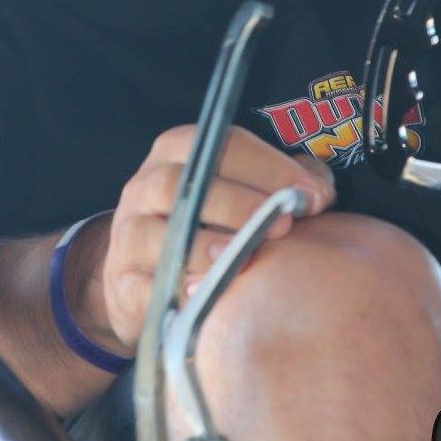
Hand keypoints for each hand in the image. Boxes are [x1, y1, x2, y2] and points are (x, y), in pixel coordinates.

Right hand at [95, 124, 335, 350]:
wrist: (143, 279)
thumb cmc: (207, 228)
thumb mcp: (241, 195)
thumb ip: (282, 186)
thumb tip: (318, 195)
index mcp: (176, 153)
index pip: (219, 144)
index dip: (267, 166)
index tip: (308, 195)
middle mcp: (144, 187)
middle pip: (180, 183)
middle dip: (236, 202)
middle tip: (280, 226)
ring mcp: (128, 235)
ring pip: (155, 232)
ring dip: (203, 245)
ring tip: (241, 259)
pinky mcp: (122, 283)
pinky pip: (142, 286)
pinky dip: (174, 291)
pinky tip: (205, 296)